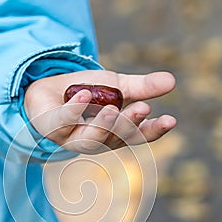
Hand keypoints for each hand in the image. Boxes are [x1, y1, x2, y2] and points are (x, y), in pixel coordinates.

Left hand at [24, 70, 176, 153]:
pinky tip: (84, 95)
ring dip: (102, 126)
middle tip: (142, 109)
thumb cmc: (85, 93)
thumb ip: (142, 87)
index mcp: (113, 133)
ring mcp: (71, 137)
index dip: (154, 130)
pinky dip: (73, 110)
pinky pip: (62, 123)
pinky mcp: (50, 127)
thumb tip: (173, 81)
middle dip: (128, 125)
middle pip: (115, 139)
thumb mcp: (116, 86)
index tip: (171, 120)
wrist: (47, 89)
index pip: (137, 136)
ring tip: (113, 109)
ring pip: (89, 140)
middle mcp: (95, 140)